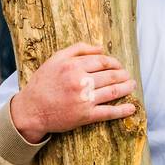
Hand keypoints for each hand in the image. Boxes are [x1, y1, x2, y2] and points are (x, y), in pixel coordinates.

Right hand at [9, 42, 136, 142]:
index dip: (115, 63)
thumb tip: (101, 48)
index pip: (103, 61)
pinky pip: (109, 112)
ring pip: (113, 92)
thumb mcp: (56, 59)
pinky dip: (122, 110)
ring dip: (126, 88)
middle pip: (111, 76)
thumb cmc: (43, 82)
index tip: (119, 65)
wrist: (31, 110)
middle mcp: (81, 81)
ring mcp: (84, 99)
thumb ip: (78, 49)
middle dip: (123, 75)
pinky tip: (131, 108)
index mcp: (74, 66)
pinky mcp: (85, 116)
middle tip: (128, 76)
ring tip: (132, 86)